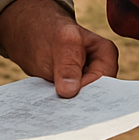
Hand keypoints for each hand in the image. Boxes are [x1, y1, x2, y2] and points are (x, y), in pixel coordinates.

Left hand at [0, 0, 118, 97]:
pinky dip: (61, 106)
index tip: (69, 95)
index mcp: (106, 54)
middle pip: (97, 95)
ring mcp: (87, 82)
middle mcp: (101, 70)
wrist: (32, 36)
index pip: (105, 82)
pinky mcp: (73, 92)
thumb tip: (70, 91)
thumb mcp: (61, 42)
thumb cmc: (51, 32)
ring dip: (69, 106)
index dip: (88, 91)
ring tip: (54, 106)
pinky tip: (51, 107)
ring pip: (82, 102)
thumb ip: (67, 65)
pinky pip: (71, 104)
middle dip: (80, 102)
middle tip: (61, 105)